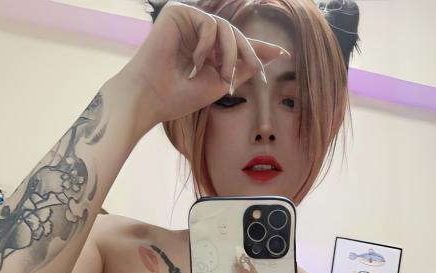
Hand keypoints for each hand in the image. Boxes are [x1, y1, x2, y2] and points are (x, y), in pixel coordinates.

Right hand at [119, 2, 290, 132]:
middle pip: (235, 35)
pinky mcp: (177, 12)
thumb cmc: (178, 97)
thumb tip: (265, 56)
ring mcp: (187, 21)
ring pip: (226, 28)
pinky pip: (209, 23)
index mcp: (205, 51)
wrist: (151, 97)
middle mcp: (196, 33)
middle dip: (249, 53)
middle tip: (257, 70)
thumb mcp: (219, 85)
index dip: (259, 49)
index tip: (283, 54)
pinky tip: (195, 61)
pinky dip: (208, 45)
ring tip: (222, 75)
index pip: (235, 45)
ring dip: (231, 53)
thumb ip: (240, 69)